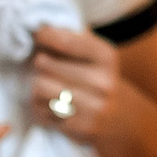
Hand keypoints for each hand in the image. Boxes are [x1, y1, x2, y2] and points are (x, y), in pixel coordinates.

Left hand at [27, 25, 116, 144]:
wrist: (119, 118)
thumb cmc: (97, 77)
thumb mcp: (94, 53)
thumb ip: (70, 38)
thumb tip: (37, 29)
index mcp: (106, 57)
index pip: (65, 41)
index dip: (44, 36)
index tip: (38, 36)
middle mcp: (102, 82)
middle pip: (44, 64)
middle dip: (39, 64)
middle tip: (43, 66)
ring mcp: (92, 108)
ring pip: (39, 88)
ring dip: (36, 86)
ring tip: (46, 86)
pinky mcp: (79, 128)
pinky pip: (40, 110)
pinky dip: (39, 106)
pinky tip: (51, 104)